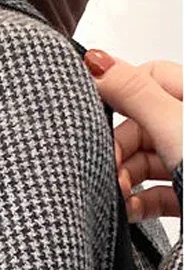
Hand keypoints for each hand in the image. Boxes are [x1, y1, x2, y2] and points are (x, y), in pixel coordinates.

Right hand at [83, 50, 181, 221]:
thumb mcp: (173, 125)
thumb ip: (134, 94)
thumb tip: (96, 60)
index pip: (148, 79)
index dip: (119, 96)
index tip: (95, 121)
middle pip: (139, 127)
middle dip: (117, 150)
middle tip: (108, 170)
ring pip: (144, 163)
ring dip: (124, 180)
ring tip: (118, 194)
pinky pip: (154, 194)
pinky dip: (136, 202)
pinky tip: (129, 209)